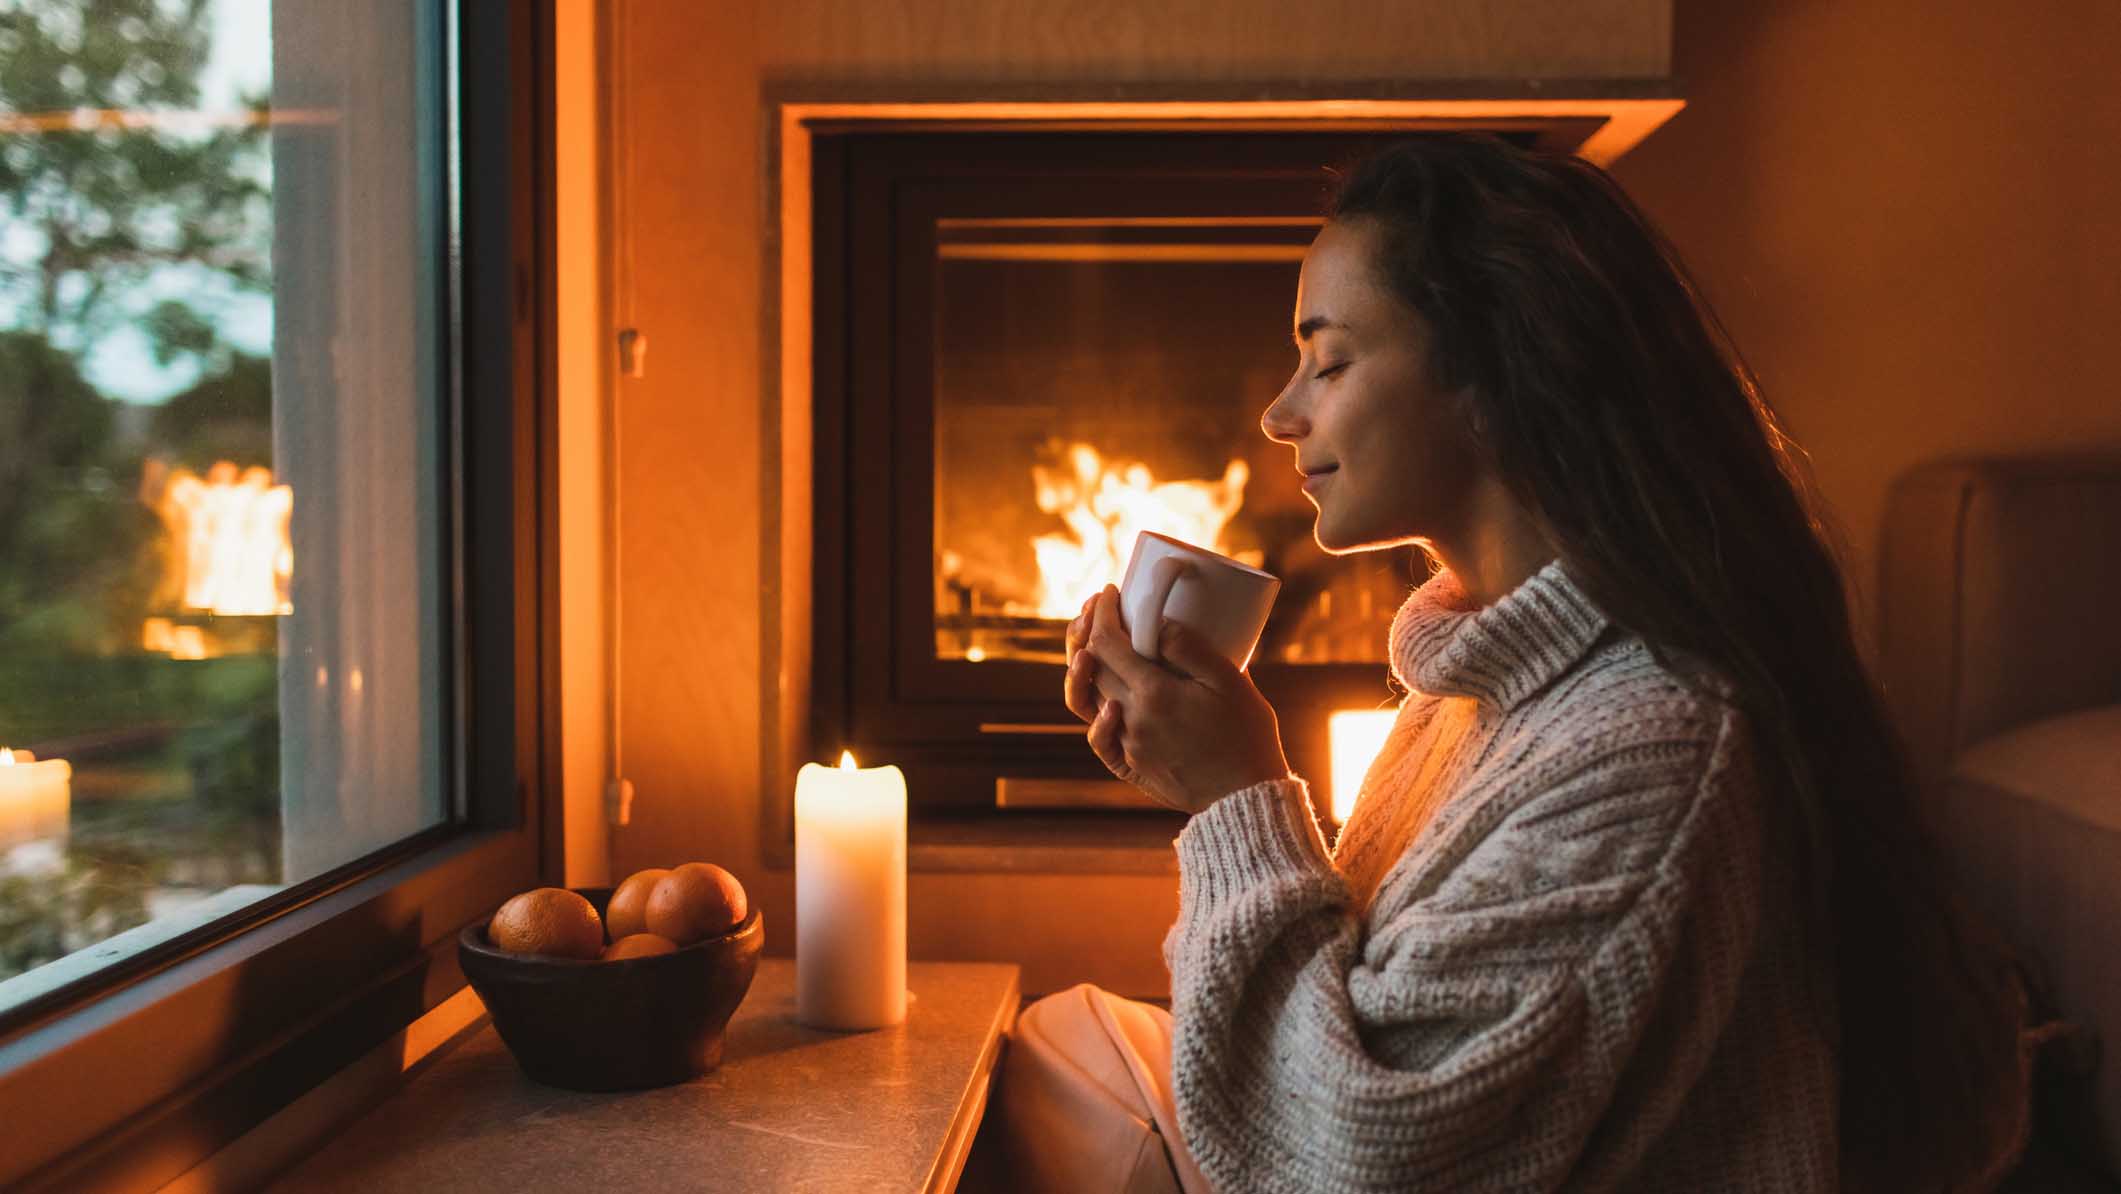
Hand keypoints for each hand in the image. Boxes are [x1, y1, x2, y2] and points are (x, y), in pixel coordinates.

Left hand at [1062, 584, 1289, 814]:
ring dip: (1083, 668)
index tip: (1111, 592)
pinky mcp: (1131, 766)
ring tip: (1091, 646)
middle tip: (1101, 609)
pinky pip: (1099, 738)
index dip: (1103, 613)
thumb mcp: (1230, 682)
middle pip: (1091, 667)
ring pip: (1087, 700)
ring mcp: (1128, 745)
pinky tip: (1105, 699)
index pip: (1107, 643)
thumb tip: (1157, 621)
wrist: (1245, 799)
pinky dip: (1095, 714)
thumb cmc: (1246, 736)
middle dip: (1090, 632)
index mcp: (1153, 694)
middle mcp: (1131, 719)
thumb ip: (1191, 649)